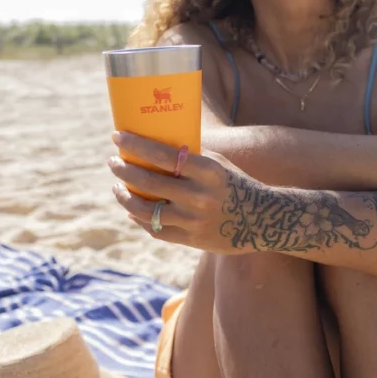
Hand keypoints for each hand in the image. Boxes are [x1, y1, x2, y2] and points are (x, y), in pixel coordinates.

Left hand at [106, 131, 261, 254]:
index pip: (163, 155)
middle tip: (113, 162)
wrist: (263, 220)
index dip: (136, 145)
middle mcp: (200, 196)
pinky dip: (139, 219)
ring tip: (117, 188)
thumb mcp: (218, 164)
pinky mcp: (192, 241)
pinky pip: (155, 230)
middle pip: (148, 182)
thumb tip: (155, 139)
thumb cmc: (236, 184)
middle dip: (123, 170)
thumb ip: (190, 155)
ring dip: (124, 197)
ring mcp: (195, 221)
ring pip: (145, 210)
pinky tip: (131, 210)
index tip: (117, 136)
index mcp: (208, 171)